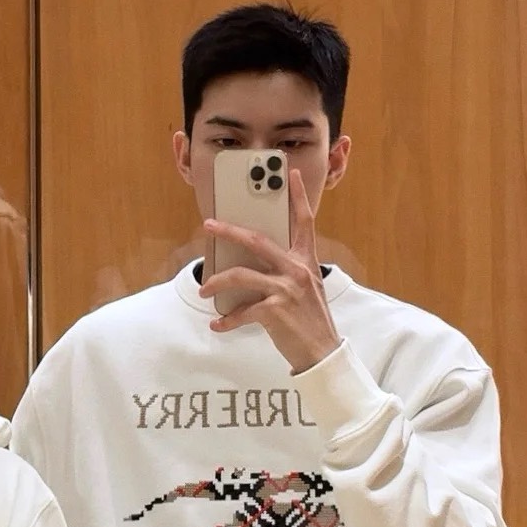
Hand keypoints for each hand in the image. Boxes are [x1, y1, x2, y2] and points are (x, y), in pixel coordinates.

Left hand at [199, 169, 341, 373]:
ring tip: (204, 291)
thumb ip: (285, 273)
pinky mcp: (275, 311)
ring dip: (216, 282)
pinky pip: (242, 311)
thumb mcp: (305, 289)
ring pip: (241, 275)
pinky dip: (227, 320)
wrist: (322, 352)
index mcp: (305, 261)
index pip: (303, 221)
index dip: (297, 196)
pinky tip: (218, 325)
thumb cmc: (310, 321)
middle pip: (257, 241)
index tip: (288, 174)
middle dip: (228, 231)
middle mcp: (296, 270)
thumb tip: (250, 268)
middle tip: (209, 225)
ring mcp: (286, 289)